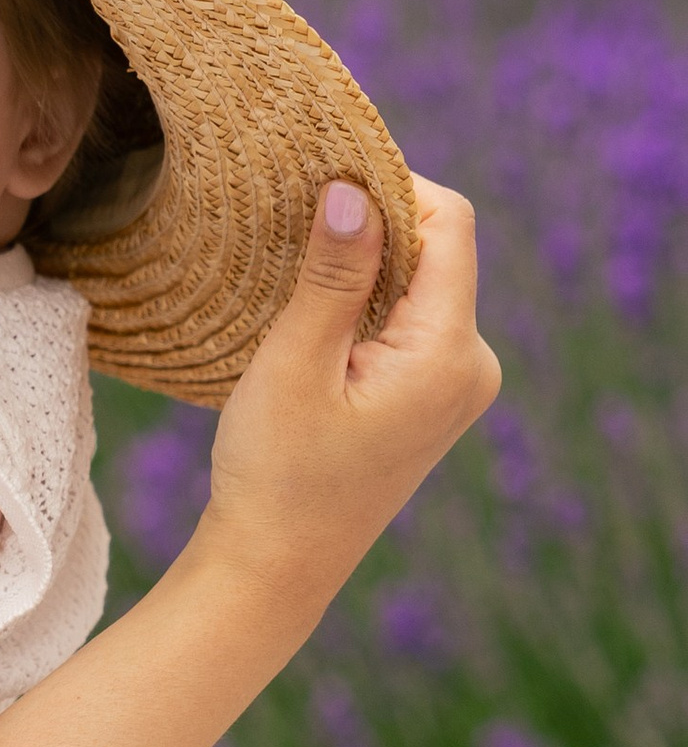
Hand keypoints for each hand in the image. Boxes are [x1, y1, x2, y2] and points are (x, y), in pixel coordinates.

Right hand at [201, 177, 498, 617]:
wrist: (275, 568)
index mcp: (449, 354)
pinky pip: (410, 322)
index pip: (448, 224)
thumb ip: (334, 274)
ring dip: (364, 267)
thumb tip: (354, 187)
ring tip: (297, 277)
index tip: (322, 178)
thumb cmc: (277, 474)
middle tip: (296, 225)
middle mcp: (472, 365)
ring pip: (420, 285)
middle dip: (372, 227)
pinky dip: (366, 304)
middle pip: (437, 250)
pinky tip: (314, 321)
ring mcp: (457, 385)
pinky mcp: (432, 399)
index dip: (391, 185)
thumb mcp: (295, 364)